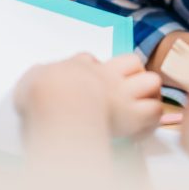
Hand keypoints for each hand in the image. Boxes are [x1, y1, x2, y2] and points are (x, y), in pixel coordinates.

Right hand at [14, 53, 161, 139]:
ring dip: (149, 95)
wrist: (58, 102)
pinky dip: (151, 120)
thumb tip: (39, 77)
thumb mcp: (33, 77)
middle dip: (133, 76)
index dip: (95, 70)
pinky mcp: (133, 114)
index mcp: (80, 67)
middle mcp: (106, 75)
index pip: (91, 60)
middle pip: (133, 61)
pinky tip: (141, 129)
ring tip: (139, 109)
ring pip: (152, 81)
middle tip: (125, 93)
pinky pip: (155, 111)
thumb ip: (39, 74)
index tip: (91, 83)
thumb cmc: (42, 92)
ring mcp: (122, 92)